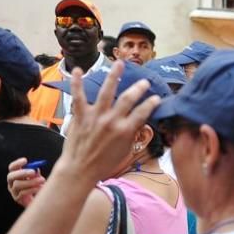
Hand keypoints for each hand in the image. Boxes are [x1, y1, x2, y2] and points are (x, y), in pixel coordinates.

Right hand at [7, 158, 46, 207]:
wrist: (38, 201)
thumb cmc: (37, 186)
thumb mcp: (37, 178)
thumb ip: (35, 173)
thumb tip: (36, 168)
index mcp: (15, 175)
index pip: (12, 168)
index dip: (17, 163)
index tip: (25, 160)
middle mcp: (11, 183)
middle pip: (11, 176)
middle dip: (22, 173)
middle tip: (33, 172)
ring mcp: (13, 191)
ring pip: (17, 185)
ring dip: (30, 181)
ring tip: (42, 180)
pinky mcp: (17, 199)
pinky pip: (23, 193)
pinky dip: (33, 189)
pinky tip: (41, 188)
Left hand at [55, 61, 160, 183]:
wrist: (80, 170)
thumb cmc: (104, 164)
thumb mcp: (125, 150)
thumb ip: (132, 133)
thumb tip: (139, 120)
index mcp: (125, 130)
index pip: (143, 112)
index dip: (151, 103)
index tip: (156, 98)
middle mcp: (112, 121)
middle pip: (128, 98)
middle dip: (138, 88)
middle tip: (144, 81)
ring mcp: (95, 116)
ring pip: (106, 91)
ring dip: (114, 76)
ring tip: (119, 63)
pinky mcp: (80, 115)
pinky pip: (79, 96)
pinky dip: (77, 82)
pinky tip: (79, 70)